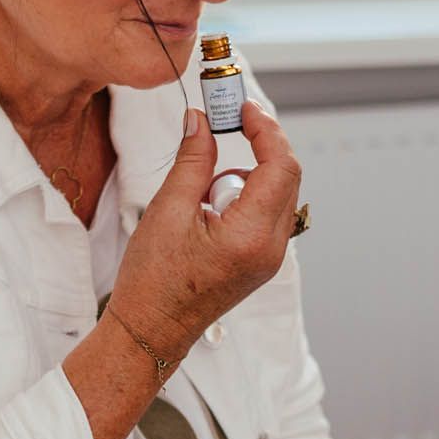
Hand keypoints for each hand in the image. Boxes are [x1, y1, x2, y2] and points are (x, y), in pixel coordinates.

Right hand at [107, 99, 301, 358]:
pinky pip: (265, 213)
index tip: (244, 108)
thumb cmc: (153, 282)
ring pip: (276, 194)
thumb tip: (201, 120)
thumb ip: (192, 160)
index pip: (280, 166)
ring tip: (201, 196)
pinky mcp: (261, 260)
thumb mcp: (168, 211)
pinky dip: (243, 197)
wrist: (151, 330)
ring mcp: (270, 257)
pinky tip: (209, 210)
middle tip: (228, 122)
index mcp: (251, 236)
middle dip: (259, 145)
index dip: (266, 129)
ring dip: (245, 176)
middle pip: (286, 177)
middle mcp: (271, 248)